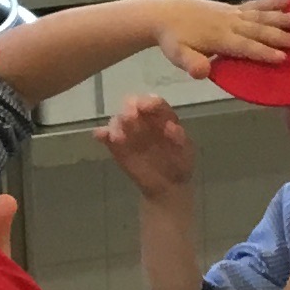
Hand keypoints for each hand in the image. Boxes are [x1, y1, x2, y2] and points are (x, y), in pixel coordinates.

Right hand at [99, 94, 197, 208]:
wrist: (168, 186)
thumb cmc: (179, 165)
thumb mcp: (186, 152)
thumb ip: (180, 139)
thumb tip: (172, 126)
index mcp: (162, 118)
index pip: (154, 103)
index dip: (149, 102)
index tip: (145, 107)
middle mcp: (143, 120)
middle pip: (132, 106)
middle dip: (130, 108)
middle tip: (130, 117)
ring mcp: (129, 132)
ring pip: (118, 120)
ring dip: (118, 123)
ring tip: (120, 136)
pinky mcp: (117, 146)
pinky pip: (106, 136)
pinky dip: (102, 134)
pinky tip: (102, 136)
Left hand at [153, 0, 289, 79]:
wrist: (164, 14)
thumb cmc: (173, 39)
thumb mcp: (177, 55)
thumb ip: (192, 63)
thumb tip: (203, 72)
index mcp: (219, 38)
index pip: (245, 47)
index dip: (263, 53)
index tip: (283, 58)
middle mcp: (230, 23)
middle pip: (259, 30)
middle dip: (281, 36)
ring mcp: (232, 13)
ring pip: (260, 15)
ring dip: (281, 16)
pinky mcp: (233, 8)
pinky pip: (256, 4)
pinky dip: (272, 2)